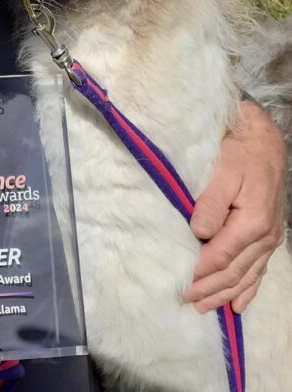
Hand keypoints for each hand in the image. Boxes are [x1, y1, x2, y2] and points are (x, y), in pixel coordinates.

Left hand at [184, 99, 286, 313]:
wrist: (264, 140)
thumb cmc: (239, 151)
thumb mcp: (223, 170)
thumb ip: (211, 203)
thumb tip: (199, 233)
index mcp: (253, 222)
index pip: (220, 256)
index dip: (199, 273)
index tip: (179, 284)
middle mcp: (265, 236)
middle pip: (233, 272)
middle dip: (208, 289)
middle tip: (184, 301)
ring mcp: (269, 239)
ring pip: (246, 276)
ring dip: (224, 294)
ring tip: (203, 307)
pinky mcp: (269, 237)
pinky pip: (259, 270)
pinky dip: (247, 290)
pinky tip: (238, 305)